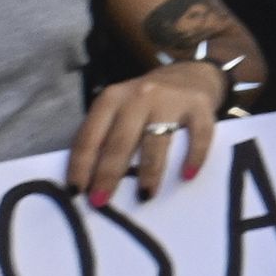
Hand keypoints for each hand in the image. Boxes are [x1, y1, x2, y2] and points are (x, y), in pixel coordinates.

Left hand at [67, 59, 227, 205]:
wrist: (191, 74)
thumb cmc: (148, 102)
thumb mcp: (120, 109)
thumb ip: (107, 135)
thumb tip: (91, 181)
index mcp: (111, 100)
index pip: (90, 136)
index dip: (80, 165)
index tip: (75, 192)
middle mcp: (138, 97)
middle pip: (119, 141)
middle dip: (108, 174)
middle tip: (101, 201)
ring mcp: (170, 101)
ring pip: (155, 141)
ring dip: (148, 171)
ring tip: (145, 196)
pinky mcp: (199, 107)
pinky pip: (198, 135)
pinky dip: (194, 156)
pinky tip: (187, 175)